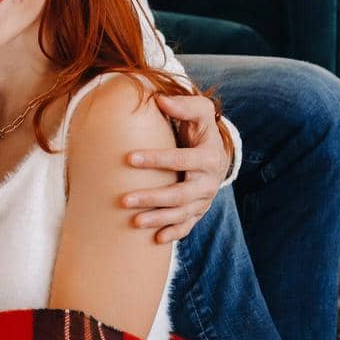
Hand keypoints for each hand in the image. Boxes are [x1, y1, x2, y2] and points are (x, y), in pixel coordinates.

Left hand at [121, 92, 233, 243]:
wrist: (214, 152)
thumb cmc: (200, 128)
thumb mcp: (199, 112)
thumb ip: (184, 105)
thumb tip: (160, 100)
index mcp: (209, 157)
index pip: (181, 159)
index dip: (156, 159)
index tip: (129, 159)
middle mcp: (209, 182)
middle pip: (180, 194)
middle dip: (152, 198)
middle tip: (124, 200)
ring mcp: (204, 199)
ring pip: (181, 214)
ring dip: (158, 219)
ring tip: (133, 222)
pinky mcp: (198, 211)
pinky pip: (188, 226)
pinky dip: (173, 233)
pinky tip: (155, 239)